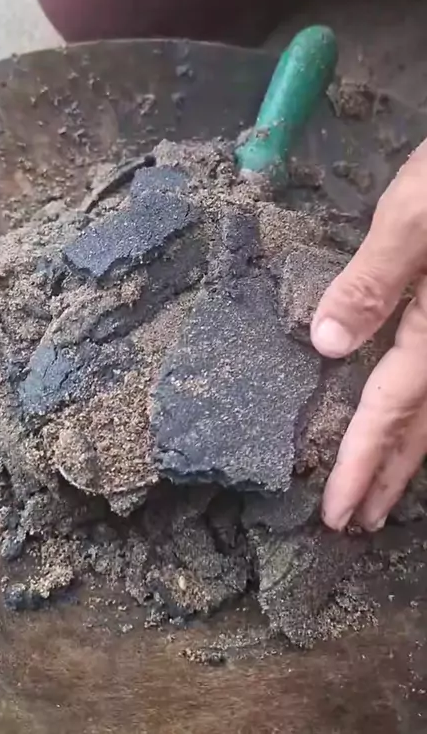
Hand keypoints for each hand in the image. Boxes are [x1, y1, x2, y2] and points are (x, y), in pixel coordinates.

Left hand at [310, 138, 426, 530]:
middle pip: (421, 429)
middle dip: (386, 479)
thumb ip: (371, 283)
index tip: (335, 515)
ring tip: (384, 496)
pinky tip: (417, 425)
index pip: (390, 411)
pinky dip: (425, 418)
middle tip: (357, 525)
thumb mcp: (413, 218)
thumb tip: (327, 344)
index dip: (360, 465)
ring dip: (409, 458)